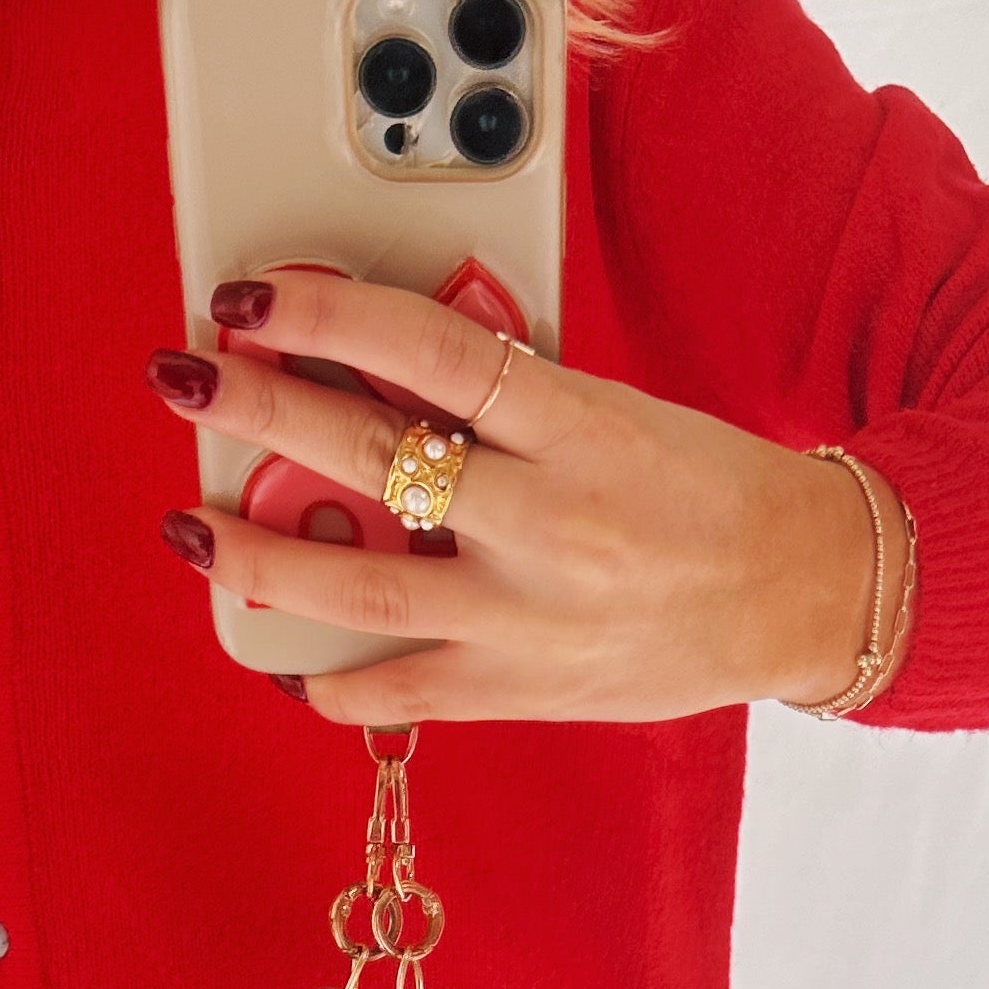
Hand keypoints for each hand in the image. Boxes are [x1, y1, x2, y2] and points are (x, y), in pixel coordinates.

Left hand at [148, 267, 883, 724]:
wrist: (801, 592)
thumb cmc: (704, 487)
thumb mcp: (613, 412)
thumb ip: (503, 399)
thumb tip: (372, 373)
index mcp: (579, 427)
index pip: (429, 350)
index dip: (327, 315)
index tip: (256, 294)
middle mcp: (548, 524)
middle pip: (369, 458)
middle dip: (258, 410)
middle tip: (187, 376)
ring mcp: (528, 618)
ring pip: (356, 586)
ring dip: (254, 555)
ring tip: (192, 525)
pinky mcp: (524, 689)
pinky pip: (398, 694)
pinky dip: (331, 680)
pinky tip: (287, 662)